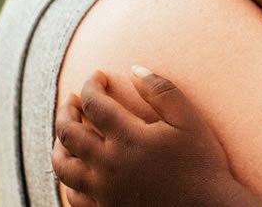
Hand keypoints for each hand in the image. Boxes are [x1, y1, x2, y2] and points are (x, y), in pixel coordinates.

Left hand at [52, 67, 259, 206]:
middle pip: (69, 133)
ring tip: (66, 133)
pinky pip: (73, 197)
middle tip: (73, 100)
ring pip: (63, 166)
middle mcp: (109, 166)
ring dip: (59, 144)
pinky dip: (68, 180)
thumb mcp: (189, 120)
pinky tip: (78, 170)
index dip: (91, 84)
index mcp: (129, 139)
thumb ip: (162, 91)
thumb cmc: (203, 163)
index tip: (97, 76)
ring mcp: (104, 192)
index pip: (94, 103)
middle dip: (67, 110)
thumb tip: (135, 68)